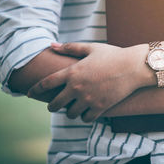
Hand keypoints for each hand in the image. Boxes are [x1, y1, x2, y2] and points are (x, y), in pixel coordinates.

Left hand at [28, 42, 145, 121]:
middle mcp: (77, 87)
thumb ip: (70, 47)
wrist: (133, 67)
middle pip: (55, 104)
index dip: (36, 89)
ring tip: (73, 108)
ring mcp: (88, 99)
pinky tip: (87, 112)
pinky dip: (85, 116)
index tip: (29, 94)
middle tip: (54, 106)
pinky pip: (86, 118)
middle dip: (52, 106)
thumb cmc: (113, 55)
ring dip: (70, 112)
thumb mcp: (91, 48)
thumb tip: (52, 45)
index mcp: (72, 72)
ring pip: (70, 114)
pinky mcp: (100, 107)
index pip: (46, 83)